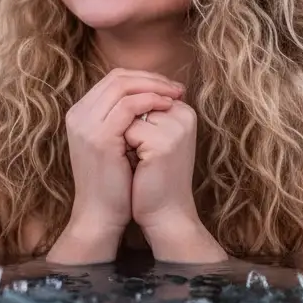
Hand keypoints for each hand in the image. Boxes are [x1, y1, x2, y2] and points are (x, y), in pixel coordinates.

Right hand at [57, 69, 183, 256]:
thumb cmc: (114, 183)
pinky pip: (128, 106)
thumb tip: (152, 95)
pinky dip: (150, 101)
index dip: (143, 79)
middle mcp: (78, 114)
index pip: (113, 80)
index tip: (168, 87)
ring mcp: (86, 124)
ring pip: (122, 86)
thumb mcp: (116, 144)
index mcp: (81, 114)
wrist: (100, 215)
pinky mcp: (99, 136)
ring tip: (176, 95)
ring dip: (154, 87)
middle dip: (151, 79)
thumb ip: (124, 119)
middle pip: (117, 78)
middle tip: (176, 87)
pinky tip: (167, 107)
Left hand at [124, 99, 199, 234]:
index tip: (141, 142)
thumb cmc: (152, 176)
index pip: (142, 92)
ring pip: (129, 113)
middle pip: (135, 99)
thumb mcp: (152, 138)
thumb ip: (143, 112)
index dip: (129, 115)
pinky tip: (140, 167)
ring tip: (140, 158)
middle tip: (138, 152)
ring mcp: (175, 127)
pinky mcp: (163, 143)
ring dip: (124, 134)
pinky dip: (125, 148)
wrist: (164, 213)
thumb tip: (118, 88)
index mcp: (183, 110)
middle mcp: (184, 114)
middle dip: (126, 123)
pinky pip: (129, 131)